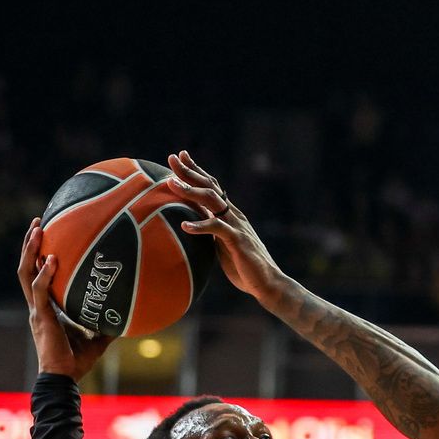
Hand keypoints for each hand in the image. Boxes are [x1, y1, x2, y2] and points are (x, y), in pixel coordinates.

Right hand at [18, 218, 114, 379]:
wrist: (63, 379)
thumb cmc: (77, 362)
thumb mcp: (96, 338)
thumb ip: (107, 324)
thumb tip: (128, 315)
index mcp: (46, 308)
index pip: (36, 276)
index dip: (37, 256)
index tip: (45, 236)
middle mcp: (37, 306)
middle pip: (26, 268)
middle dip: (29, 245)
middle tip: (38, 222)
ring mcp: (37, 310)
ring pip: (26, 274)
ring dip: (29, 251)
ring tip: (37, 230)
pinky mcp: (41, 317)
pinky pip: (39, 290)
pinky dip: (44, 274)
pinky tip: (51, 259)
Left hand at [167, 151, 285, 299]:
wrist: (267, 282)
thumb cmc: (243, 265)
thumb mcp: (222, 243)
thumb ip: (211, 229)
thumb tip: (192, 222)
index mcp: (229, 214)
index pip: (211, 186)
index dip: (196, 170)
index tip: (180, 156)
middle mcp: (233, 215)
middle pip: (210, 187)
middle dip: (190, 172)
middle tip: (172, 158)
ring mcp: (236, 226)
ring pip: (212, 202)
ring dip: (191, 191)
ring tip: (171, 185)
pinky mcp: (238, 241)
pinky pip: (217, 229)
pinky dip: (200, 226)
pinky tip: (184, 225)